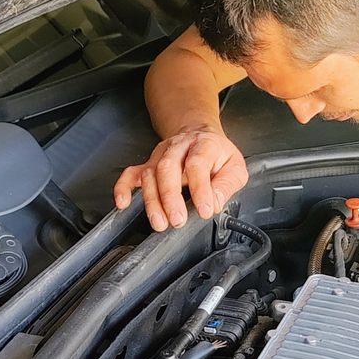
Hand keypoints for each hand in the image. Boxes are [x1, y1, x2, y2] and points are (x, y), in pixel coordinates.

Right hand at [113, 128, 247, 230]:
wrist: (199, 135)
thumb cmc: (217, 155)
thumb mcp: (235, 167)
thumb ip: (227, 185)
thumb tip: (216, 202)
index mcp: (203, 145)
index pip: (197, 165)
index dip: (201, 189)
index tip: (205, 210)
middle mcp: (178, 148)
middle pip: (168, 168)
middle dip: (171, 197)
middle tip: (177, 220)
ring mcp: (160, 155)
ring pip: (150, 174)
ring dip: (152, 201)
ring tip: (159, 222)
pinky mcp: (148, 164)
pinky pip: (131, 174)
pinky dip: (124, 188)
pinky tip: (123, 203)